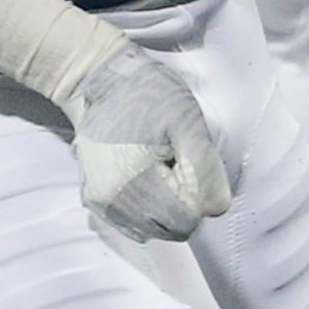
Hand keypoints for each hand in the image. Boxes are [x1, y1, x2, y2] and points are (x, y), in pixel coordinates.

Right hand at [64, 39, 230, 242]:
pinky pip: (131, 223)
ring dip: (163, 206)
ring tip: (155, 166)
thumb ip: (207, 169)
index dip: (196, 194)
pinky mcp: (92, 200)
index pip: (186, 219)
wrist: (101, 80)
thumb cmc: (146, 95)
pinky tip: (141, 174)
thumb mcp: (188, 122)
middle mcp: (110, 201)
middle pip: (169, 228)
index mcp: (134, 181)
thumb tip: (216, 209)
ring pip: (150, 229)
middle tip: (172, 162)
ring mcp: (99, 203)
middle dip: (181, 202)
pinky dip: (144, 207)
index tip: (184, 161)